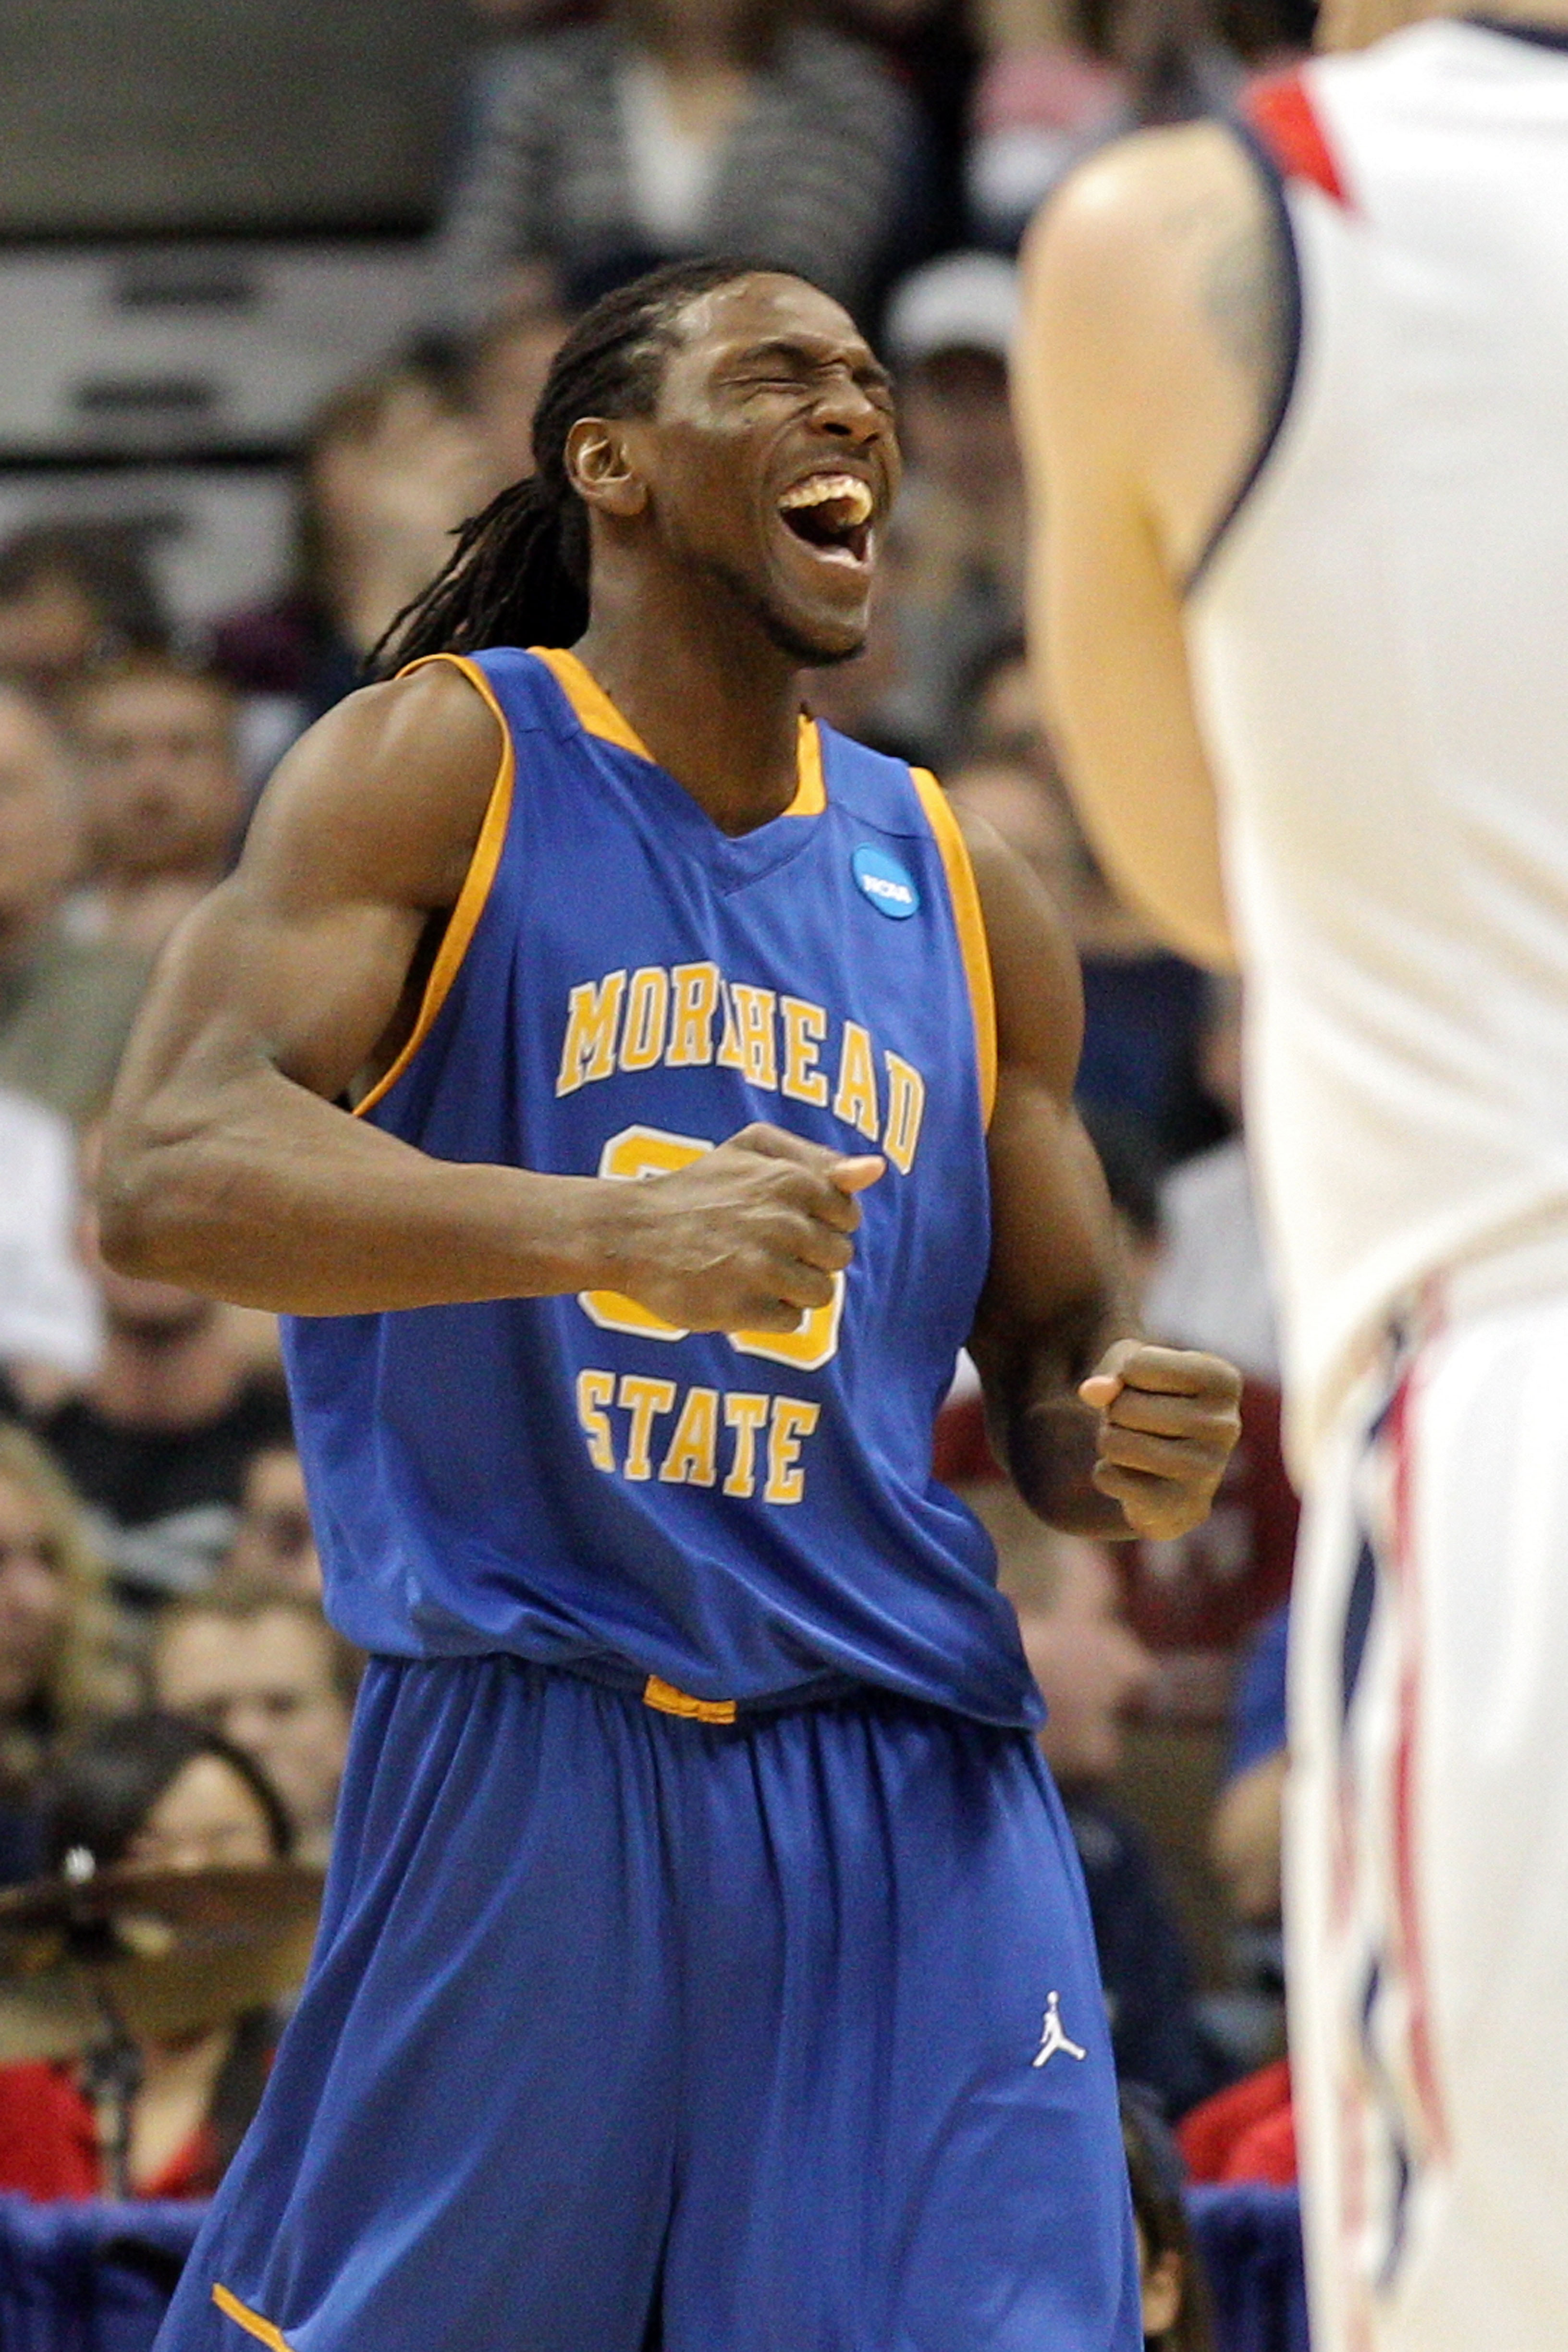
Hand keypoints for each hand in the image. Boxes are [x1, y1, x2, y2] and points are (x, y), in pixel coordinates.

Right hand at [609, 1123, 883, 1333]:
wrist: (631, 1233)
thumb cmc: (697, 1188)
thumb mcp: (752, 1149)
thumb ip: (817, 1158)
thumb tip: (874, 1169)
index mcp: (791, 1180)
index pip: (848, 1215)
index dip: (821, 1222)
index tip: (787, 1222)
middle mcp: (783, 1223)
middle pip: (838, 1257)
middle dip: (810, 1257)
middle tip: (765, 1248)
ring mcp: (763, 1268)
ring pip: (821, 1293)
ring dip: (793, 1288)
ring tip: (753, 1273)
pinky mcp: (744, 1308)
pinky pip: (792, 1322)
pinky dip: (770, 1314)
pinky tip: (740, 1293)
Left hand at [1077, 1340, 1241, 1540]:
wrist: (1174, 1477)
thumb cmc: (1156, 1405)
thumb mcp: (1135, 1369)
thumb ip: (1112, 1367)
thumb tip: (1092, 1391)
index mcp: (1222, 1380)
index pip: (1137, 1365)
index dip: (1127, 1377)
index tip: (1151, 1391)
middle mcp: (1225, 1424)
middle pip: (1122, 1406)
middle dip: (1116, 1414)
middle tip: (1142, 1425)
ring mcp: (1207, 1470)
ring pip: (1114, 1443)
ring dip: (1111, 1443)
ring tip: (1138, 1447)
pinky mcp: (1180, 1506)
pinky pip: (1108, 1478)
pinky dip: (1109, 1475)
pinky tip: (1138, 1478)